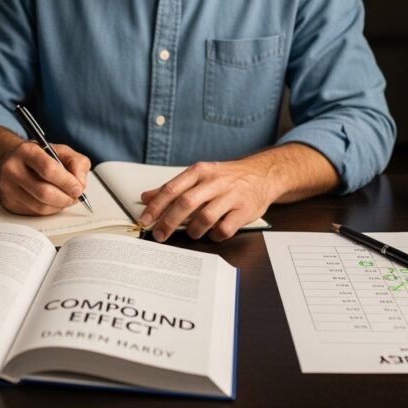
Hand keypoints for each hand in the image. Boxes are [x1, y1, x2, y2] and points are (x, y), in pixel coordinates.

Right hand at [0, 139, 90, 215]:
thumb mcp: (61, 150)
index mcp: (27, 151)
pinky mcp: (8, 203)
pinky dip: (49, 210)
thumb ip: (77, 163)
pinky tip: (53, 202)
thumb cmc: (40, 155)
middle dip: (65, 198)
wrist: (11, 160)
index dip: (67, 182)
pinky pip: (35, 213)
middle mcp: (13, 169)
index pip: (48, 169)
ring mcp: (8, 188)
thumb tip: (80, 184)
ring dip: (59, 206)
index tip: (78, 189)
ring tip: (66, 199)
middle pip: (44, 192)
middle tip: (75, 197)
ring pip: (40, 206)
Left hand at [137, 160, 272, 241]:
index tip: (145, 220)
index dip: (156, 206)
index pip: (172, 189)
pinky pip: (225, 229)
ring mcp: (231, 196)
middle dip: (168, 222)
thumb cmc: (226, 177)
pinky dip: (215, 236)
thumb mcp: (199, 175)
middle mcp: (214, 182)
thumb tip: (146, 197)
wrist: (262, 174)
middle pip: (186, 203)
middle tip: (159, 235)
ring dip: (193, 230)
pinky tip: (212, 234)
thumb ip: (173, 187)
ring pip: (205, 218)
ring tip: (192, 233)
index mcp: (200, 171)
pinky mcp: (244, 210)